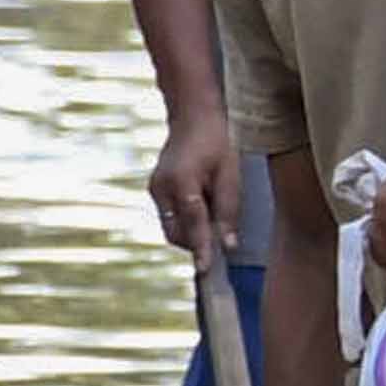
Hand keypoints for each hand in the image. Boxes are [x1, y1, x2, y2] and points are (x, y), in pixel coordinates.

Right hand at [147, 115, 236, 255]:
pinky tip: (203, 201)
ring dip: (192, 231)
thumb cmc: (217, 141)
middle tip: (220, 237)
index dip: (201, 248)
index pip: (193, 223)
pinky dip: (187, 219)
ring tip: (213, 207)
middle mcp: (162, 187)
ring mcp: (155, 188)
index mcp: (182, 181)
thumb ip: (228, 210)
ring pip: (171, 227)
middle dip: (196, 242)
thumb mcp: (230, 173)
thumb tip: (228, 245)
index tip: (206, 269)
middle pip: (176, 232)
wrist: (193, 116)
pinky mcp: (155, 189)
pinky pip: (170, 215)